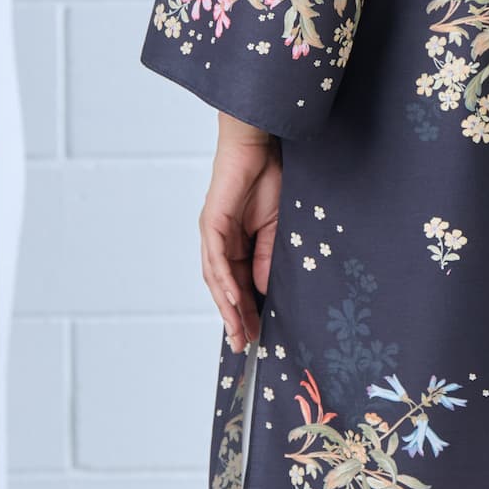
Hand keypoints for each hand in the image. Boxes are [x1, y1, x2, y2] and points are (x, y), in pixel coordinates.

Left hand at [200, 119, 282, 352]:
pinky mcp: (212, 223)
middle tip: (242, 343)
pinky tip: (233, 298)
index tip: (255, 335)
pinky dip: (223, 280)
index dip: (246, 310)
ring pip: (216, 278)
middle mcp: (219, 242)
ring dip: (227, 305)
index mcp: (236, 243)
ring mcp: (213, 233)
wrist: (261, 146)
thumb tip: (262, 289)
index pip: (238, 284)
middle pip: (223, 287)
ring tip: (237, 329)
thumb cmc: (268, 179)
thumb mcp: (275, 228)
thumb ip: (267, 259)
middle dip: (234, 316)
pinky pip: (216, 258)